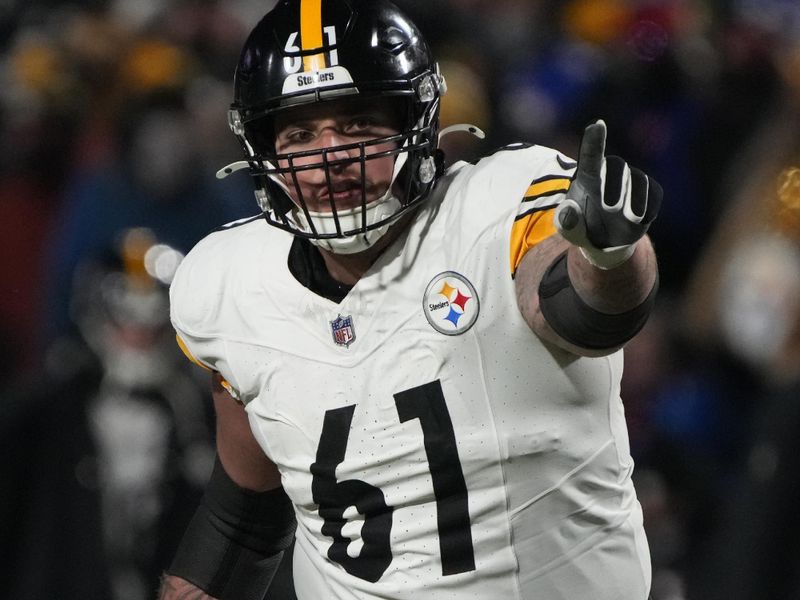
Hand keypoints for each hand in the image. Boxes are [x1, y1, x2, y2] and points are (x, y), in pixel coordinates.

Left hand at [555, 120, 661, 268]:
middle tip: (609, 208)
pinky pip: (653, 194)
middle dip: (614, 187)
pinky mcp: (651, 190)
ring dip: (632, 202)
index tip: (597, 124)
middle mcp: (610, 171)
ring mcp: (632, 178)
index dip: (594, 140)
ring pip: (638, 181)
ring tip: (626, 219)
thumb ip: (566, 222)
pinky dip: (647, 210)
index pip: (590, 156)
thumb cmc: (582, 227)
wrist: (606, 240)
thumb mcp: (570, 230)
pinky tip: (637, 220)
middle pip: (616, 166)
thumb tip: (569, 209)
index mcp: (587, 177)